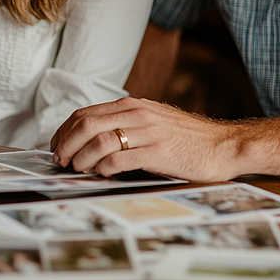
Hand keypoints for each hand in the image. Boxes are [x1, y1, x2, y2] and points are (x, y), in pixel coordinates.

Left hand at [50, 97, 240, 181]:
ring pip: (99, 141)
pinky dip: (103, 168)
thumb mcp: (153, 121)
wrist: (223, 145)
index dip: (64, 131)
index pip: (85, 114)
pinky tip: (101, 174)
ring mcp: (148, 132)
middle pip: (86, 125)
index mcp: (133, 105)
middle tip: (60, 161)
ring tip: (77, 169)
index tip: (56, 147)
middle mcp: (138, 114)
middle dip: (66, 145)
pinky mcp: (158, 152)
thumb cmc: (186, 138)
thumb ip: (126, 124)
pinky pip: (120, 159)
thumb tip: (91, 139)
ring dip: (81, 158)